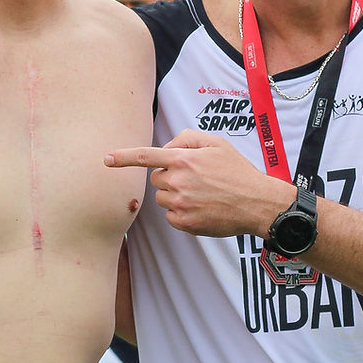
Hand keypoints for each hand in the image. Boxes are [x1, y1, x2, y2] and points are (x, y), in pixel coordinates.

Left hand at [105, 129, 291, 237]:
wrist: (256, 203)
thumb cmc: (237, 171)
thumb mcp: (216, 143)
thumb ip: (186, 139)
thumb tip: (166, 149)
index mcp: (183, 160)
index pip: (145, 157)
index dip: (122, 157)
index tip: (105, 159)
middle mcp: (178, 182)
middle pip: (156, 179)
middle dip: (169, 177)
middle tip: (195, 179)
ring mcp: (180, 204)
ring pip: (162, 198)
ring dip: (174, 195)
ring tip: (201, 194)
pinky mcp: (184, 223)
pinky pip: (170, 215)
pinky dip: (181, 211)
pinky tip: (202, 207)